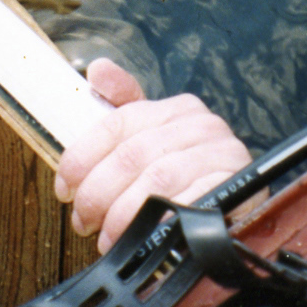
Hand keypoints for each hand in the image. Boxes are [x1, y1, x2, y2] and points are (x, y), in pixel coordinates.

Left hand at [55, 59, 252, 252]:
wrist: (242, 211)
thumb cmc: (188, 177)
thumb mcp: (154, 140)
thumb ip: (124, 107)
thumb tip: (98, 69)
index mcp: (178, 109)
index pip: (118, 123)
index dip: (83, 157)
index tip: (64, 187)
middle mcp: (203, 125)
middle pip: (132, 155)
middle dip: (98, 193)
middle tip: (83, 220)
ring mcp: (223, 155)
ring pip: (155, 181)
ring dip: (122, 215)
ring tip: (107, 236)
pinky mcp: (235, 189)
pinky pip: (186, 205)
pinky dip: (157, 224)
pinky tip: (142, 238)